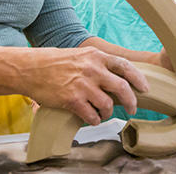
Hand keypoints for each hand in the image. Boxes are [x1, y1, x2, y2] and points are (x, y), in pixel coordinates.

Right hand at [23, 46, 147, 125]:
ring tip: (103, 114)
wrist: (30, 69)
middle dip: (131, 101)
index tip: (145, 88)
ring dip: (108, 113)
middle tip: (132, 108)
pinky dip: (94, 120)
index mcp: (96, 56)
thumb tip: (118, 77)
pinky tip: (91, 118)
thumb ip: (99, 63)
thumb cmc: (55, 62)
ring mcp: (83, 85)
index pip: (125, 66)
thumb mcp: (80, 55)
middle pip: (122, 88)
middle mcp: (92, 69)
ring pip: (108, 105)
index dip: (138, 78)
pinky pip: (92, 116)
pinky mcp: (72, 100)